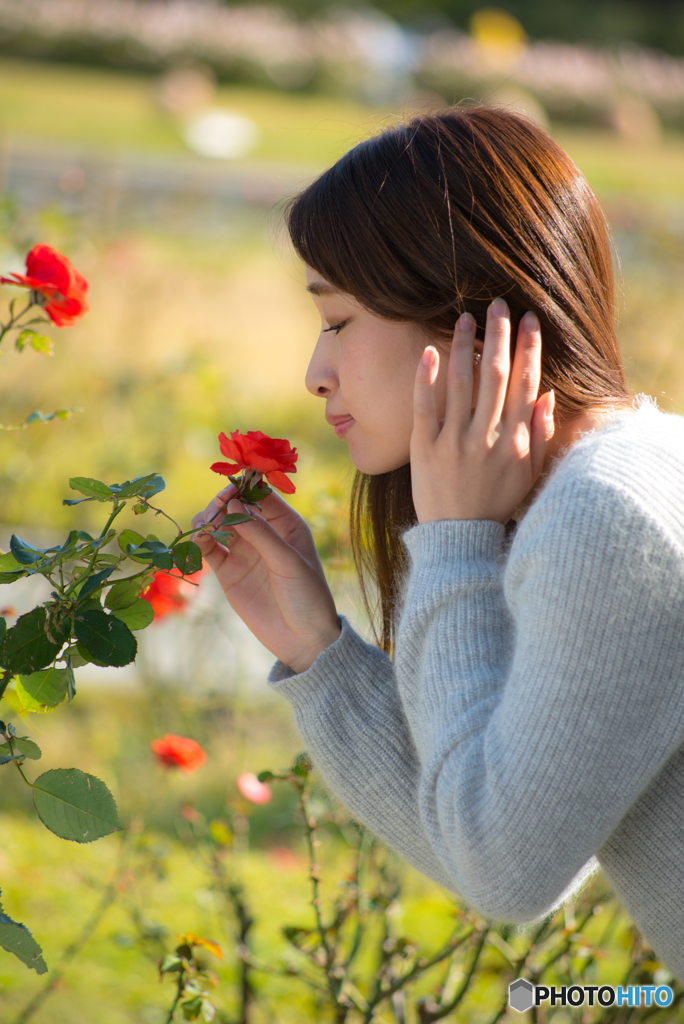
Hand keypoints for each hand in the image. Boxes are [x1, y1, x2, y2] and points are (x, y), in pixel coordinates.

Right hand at [192, 484, 340, 673]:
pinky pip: (209, 550)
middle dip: (221, 504)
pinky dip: (200, 541)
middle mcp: (264, 534)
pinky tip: (197, 539)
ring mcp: (245, 552)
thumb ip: (261, 534)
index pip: (261, 495)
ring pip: (219, 525)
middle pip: (235, 507)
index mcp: (286, 524)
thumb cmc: (307, 596)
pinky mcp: (229, 572)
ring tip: (204, 526)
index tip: (228, 489)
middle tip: (213, 512)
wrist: (302, 639)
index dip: (243, 488)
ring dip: (208, 520)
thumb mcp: (288, 562)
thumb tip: (231, 505)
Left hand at [410, 298, 554, 525]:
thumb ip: (539, 435)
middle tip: (497, 305)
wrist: (459, 537)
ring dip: (463, 345)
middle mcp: (486, 436)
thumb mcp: (528, 474)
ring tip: (464, 317)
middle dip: (498, 335)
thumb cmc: (496, 503)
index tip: (529, 320)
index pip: (525, 383)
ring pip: (461, 382)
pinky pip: (425, 405)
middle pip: (495, 374)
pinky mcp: (424, 448)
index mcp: (515, 441)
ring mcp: (454, 441)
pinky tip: (429, 351)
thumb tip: (545, 395)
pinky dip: (426, 377)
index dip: (528, 348)